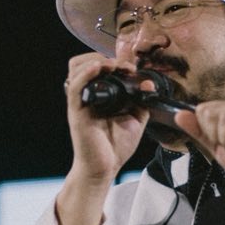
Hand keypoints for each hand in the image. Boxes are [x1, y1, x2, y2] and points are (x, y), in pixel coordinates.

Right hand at [55, 53, 151, 224]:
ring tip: (111, 65)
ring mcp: (80, 102)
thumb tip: (149, 84)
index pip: (98, 66)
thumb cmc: (116, 146)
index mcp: (99, 95)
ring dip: (95, 61)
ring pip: (76, 68)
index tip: (132, 68)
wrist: (105, 168)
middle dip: (101, 56)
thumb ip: (142, 101)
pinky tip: (98, 68)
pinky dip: (85, 74)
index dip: (114, 61)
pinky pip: (75, 87)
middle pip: (82, 62)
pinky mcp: (76, 112)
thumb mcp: (135, 119)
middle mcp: (87, 95)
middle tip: (120, 65)